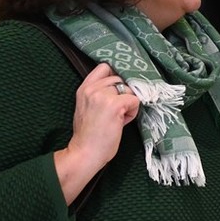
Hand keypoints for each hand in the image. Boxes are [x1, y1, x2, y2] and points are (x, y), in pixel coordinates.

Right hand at [54, 63, 139, 203]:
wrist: (85, 153)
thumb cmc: (90, 134)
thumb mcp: (88, 107)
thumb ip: (100, 93)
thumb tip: (122, 83)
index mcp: (84, 88)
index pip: (105, 67)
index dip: (116, 75)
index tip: (119, 88)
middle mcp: (92, 88)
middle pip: (121, 79)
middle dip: (123, 94)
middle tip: (115, 112)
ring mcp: (103, 95)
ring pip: (129, 89)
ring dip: (128, 103)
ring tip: (117, 118)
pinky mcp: (115, 104)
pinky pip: (135, 100)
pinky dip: (132, 112)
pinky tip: (121, 122)